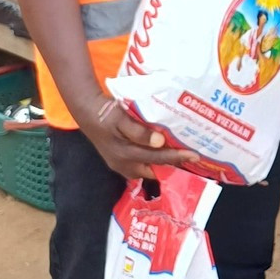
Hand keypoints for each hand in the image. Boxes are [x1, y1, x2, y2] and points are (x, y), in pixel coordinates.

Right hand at [81, 95, 201, 182]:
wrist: (85, 110)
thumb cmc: (104, 113)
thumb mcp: (121, 119)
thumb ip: (139, 132)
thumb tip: (159, 142)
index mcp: (125, 155)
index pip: (157, 159)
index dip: (176, 158)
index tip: (194, 156)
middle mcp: (123, 164)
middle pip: (153, 168)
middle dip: (172, 165)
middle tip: (191, 158)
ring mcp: (120, 164)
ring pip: (147, 169)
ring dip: (163, 164)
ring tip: (180, 156)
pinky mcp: (119, 160)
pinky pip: (141, 164)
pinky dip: (153, 160)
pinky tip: (162, 152)